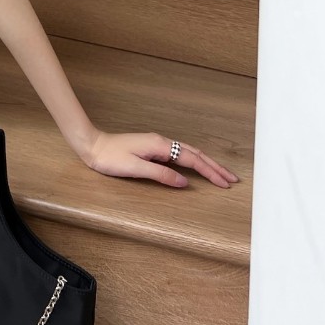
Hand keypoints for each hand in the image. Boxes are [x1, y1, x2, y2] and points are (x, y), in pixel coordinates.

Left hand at [83, 130, 239, 188]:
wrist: (93, 145)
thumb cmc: (110, 158)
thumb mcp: (135, 169)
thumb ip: (161, 174)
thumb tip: (185, 182)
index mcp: (160, 145)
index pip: (192, 159)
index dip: (210, 172)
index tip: (225, 183)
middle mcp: (162, 141)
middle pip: (195, 153)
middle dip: (214, 166)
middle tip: (232, 179)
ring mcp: (158, 143)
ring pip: (189, 152)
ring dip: (206, 163)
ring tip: (221, 173)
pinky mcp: (153, 147)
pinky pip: (180, 153)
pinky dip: (194, 160)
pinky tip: (197, 166)